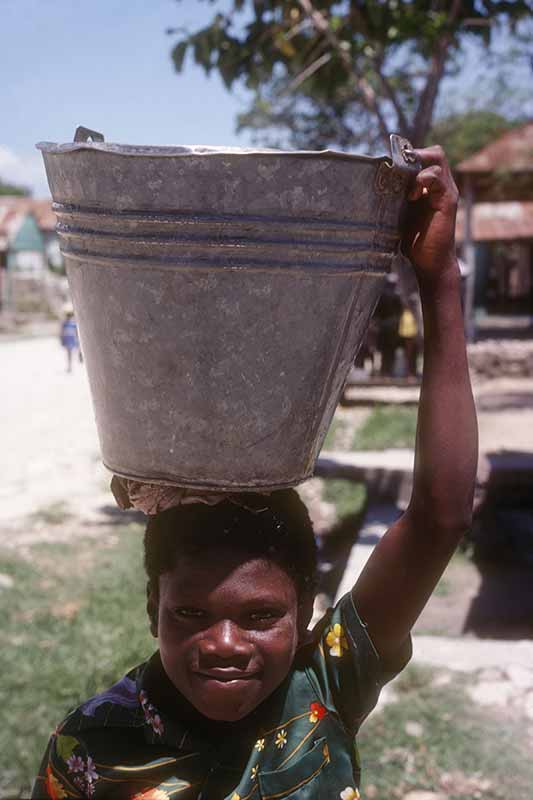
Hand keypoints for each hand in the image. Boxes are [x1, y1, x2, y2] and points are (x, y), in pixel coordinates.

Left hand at [402, 145, 458, 283]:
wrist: (430, 263)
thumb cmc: (415, 241)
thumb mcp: (400, 214)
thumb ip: (395, 197)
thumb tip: (371, 186)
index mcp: (429, 186)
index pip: (422, 158)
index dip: (407, 156)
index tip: (389, 163)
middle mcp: (440, 185)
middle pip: (434, 152)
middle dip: (415, 154)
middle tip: (398, 166)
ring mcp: (446, 191)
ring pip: (437, 158)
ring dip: (418, 165)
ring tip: (405, 185)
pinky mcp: (447, 201)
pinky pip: (437, 178)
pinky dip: (423, 180)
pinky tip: (412, 196)